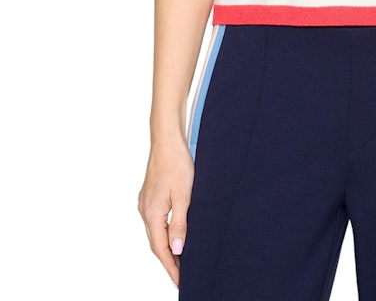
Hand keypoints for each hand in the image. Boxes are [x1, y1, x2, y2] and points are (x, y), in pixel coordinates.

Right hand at [138, 137, 194, 287]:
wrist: (167, 140)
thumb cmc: (177, 164)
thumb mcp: (184, 196)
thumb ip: (180, 224)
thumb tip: (177, 250)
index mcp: (152, 214)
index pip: (161, 249)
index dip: (171, 267)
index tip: (180, 282)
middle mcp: (145, 211)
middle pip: (156, 244)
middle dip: (168, 261)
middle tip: (181, 277)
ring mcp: (145, 203)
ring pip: (155, 233)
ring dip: (166, 247)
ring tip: (179, 260)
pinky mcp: (149, 196)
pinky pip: (155, 221)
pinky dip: (164, 233)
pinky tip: (173, 235)